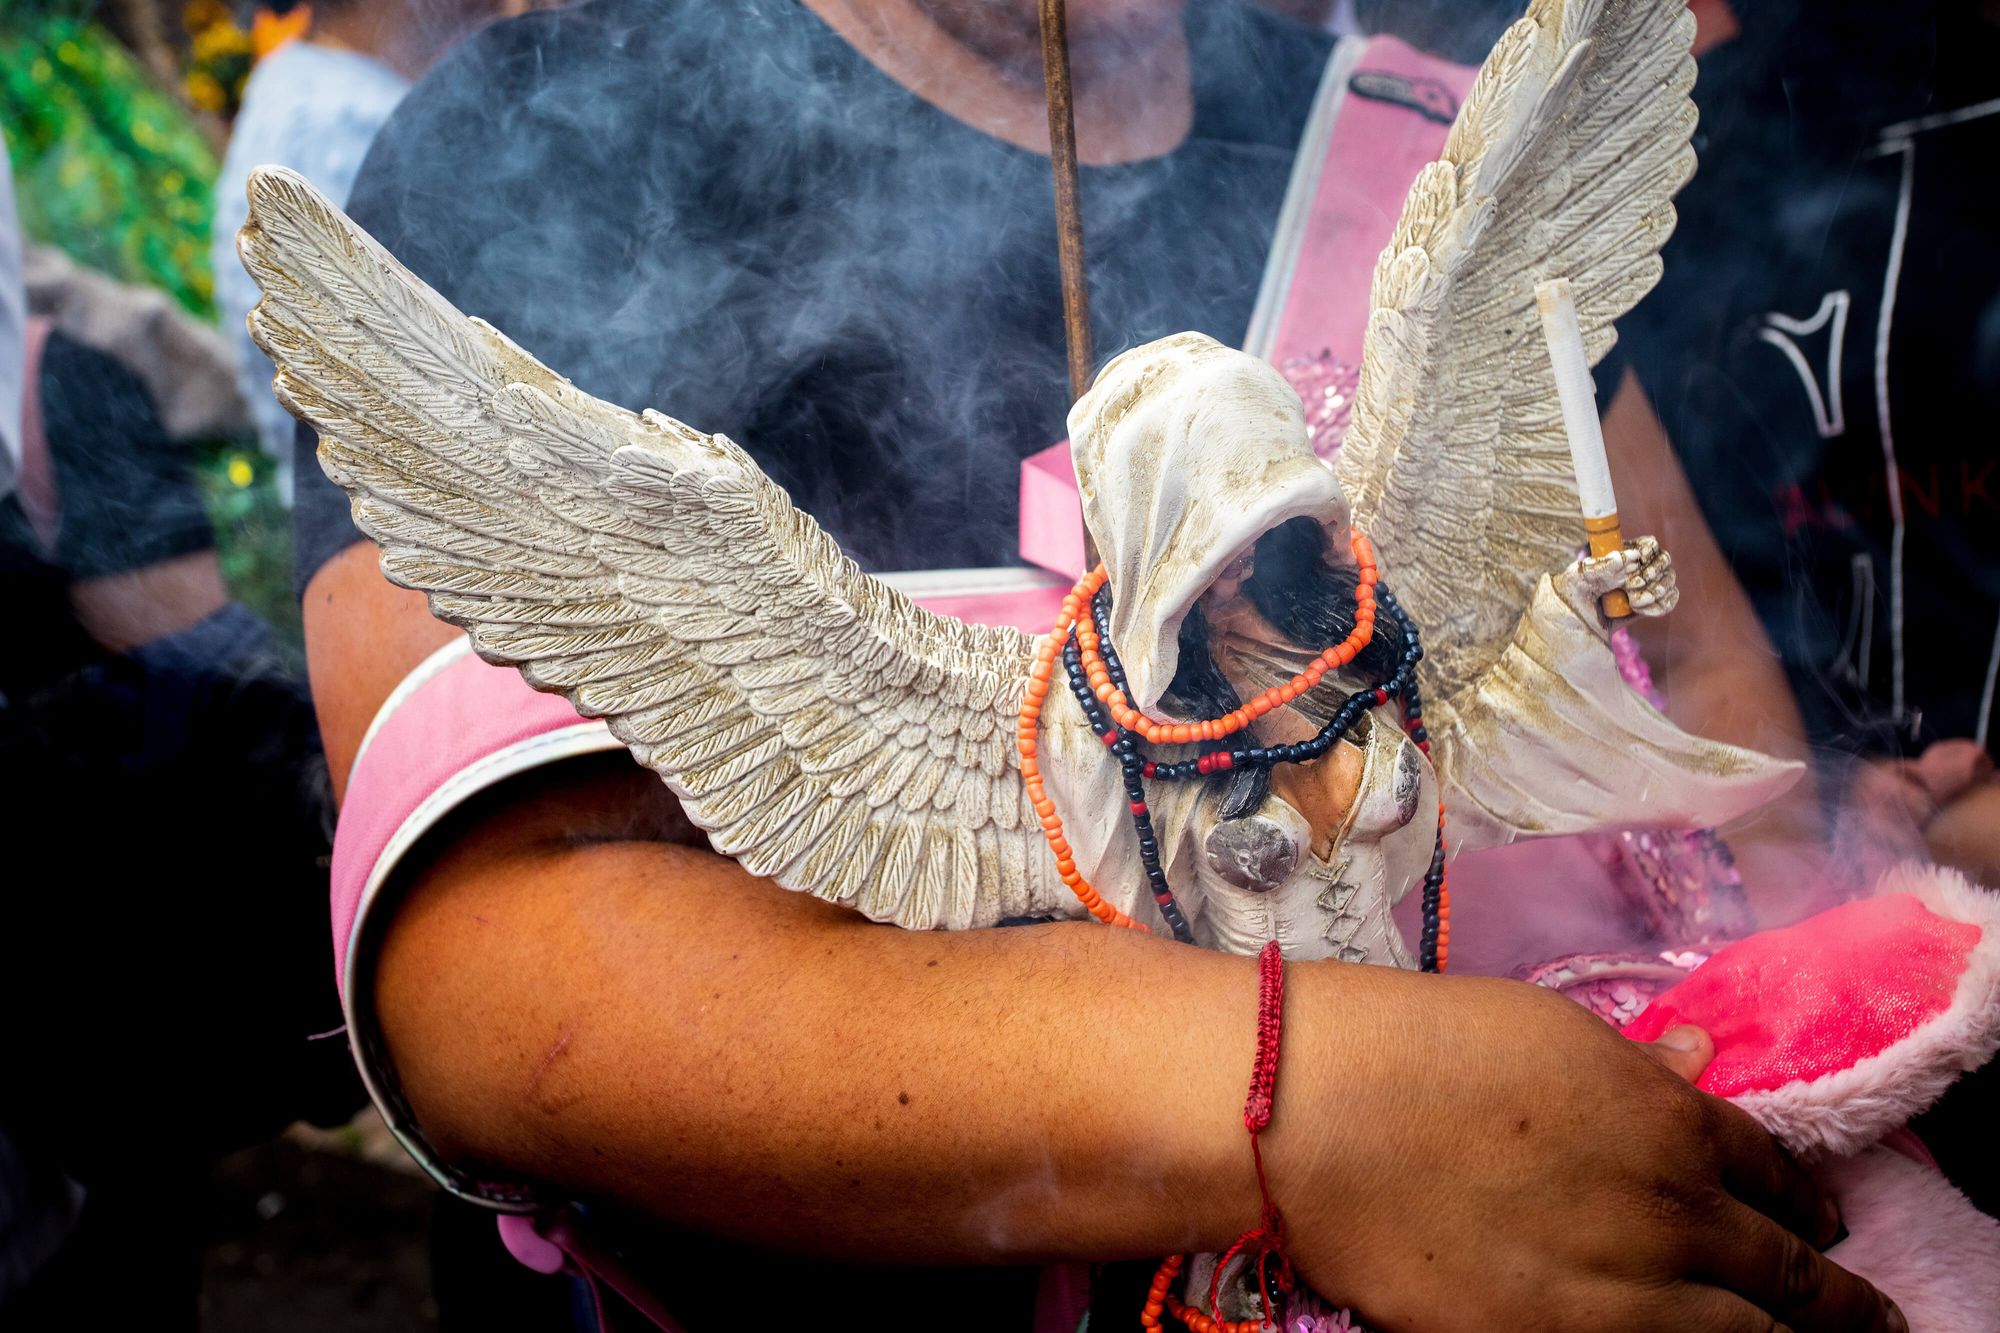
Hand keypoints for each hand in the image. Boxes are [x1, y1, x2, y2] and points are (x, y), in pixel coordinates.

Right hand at [1267, 969, 1902, 1332]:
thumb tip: (1696, 1062)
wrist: (1321, 1116)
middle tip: (1869, 1319)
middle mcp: (1673, 1213)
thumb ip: (1634, 1064)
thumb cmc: (1419, 1048)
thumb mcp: (1545, 1030)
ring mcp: (1623, 1292)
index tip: (1820, 1218)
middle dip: (1837, 1301)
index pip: (1774, 1171)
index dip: (1805, 1200)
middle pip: (1788, 1273)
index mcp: (1671, 1119)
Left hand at [1558, 533, 1677, 624]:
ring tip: (1633, 602)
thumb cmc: (1572, 594)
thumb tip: (1630, 556)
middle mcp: (1637, 566)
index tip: (1639, 561)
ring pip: (1669, 579)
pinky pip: (1670, 599)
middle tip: (1630, 587)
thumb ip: (1601, 565)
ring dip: (1656, 591)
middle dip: (1652, 574)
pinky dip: (1661, 605)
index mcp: (1622, 552)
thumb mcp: (1578, 577)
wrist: (1577, 625)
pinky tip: (1642, 610)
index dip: (1649, 552)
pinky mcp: (1652, 603)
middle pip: (1664, 560)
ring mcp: (1647, 584)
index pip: (1649, 544)